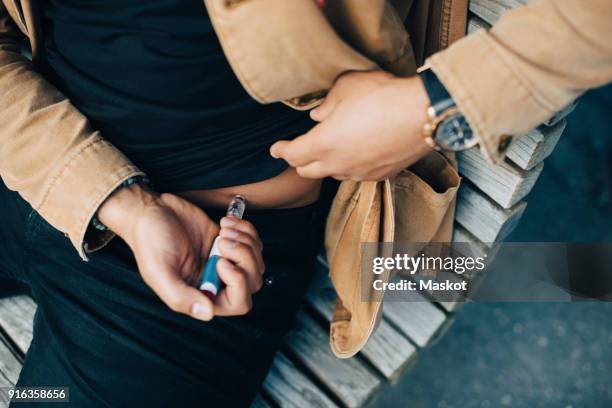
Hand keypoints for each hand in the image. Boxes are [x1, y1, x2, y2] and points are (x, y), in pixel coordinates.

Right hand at [97, 184, 263, 320]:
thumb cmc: (149, 241)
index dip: (238, 283)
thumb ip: (181, 296)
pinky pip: (254, 242)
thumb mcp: (158, 272)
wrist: (151, 210)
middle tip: (223, 241)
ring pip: (257, 262)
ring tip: (224, 230)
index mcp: (200, 294)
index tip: (221, 261)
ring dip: (245, 242)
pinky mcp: (229, 242)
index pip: (238, 303)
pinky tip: (226, 222)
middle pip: (253, 282)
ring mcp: (225, 260)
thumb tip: (208, 314)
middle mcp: (216, 281)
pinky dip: (246, 230)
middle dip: (245, 258)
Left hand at [270, 71, 432, 180]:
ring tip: (332, 149)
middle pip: (307, 172)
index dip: (281, 151)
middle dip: (300, 161)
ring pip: (333, 175)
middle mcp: (338, 164)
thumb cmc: (383, 96)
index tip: (276, 148)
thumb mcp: (346, 87)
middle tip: (299, 149)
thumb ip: (326, 104)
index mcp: (323, 143)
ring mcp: (360, 173)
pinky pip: (357, 175)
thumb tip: (318, 114)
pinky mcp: (380, 175)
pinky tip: (358, 152)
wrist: (421, 114)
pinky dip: (351, 166)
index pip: (292, 154)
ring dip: (326, 165)